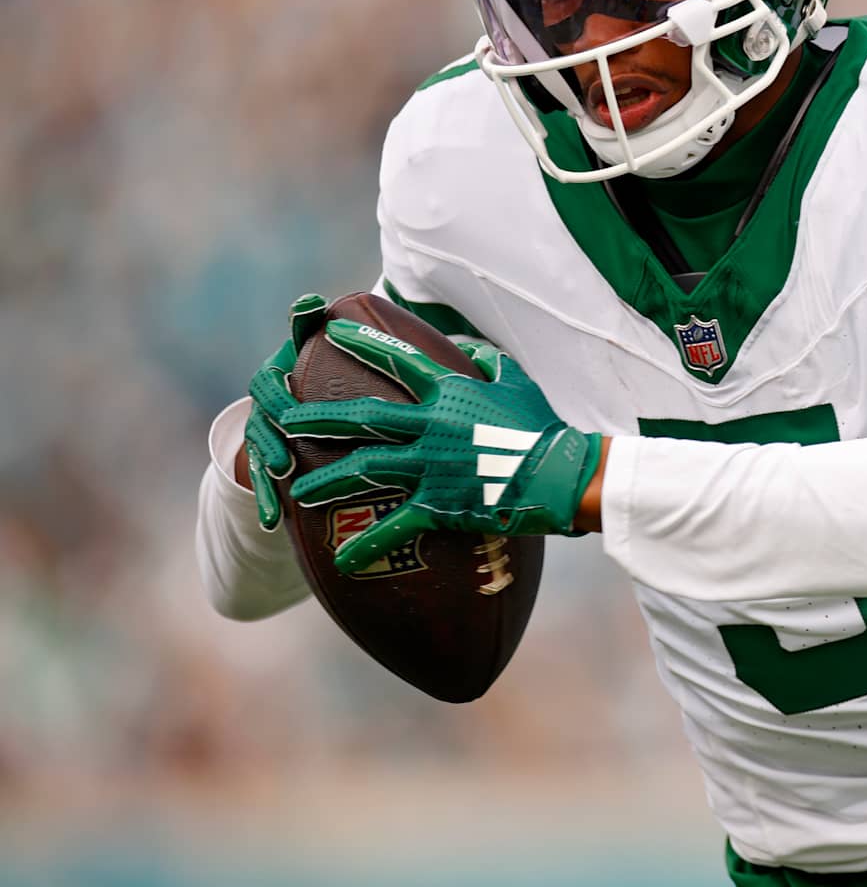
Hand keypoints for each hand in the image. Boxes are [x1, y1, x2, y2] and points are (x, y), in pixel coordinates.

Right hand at [242, 294, 329, 530]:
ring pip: (261, 458)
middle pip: (261, 426)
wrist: (306, 399)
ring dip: (267, 477)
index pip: (265, 383)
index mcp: (276, 379)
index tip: (286, 401)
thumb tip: (311, 300)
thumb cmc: (319, 365)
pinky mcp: (272, 464)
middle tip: (286, 459)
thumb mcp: (312, 344)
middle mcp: (265, 409)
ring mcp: (267, 438)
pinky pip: (266, 485)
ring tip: (280, 493)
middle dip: (270, 442)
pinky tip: (272, 522)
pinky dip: (266, 502)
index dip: (275, 394)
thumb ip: (308, 324)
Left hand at [276, 322, 601, 574]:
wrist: (560, 474)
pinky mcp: (438, 504)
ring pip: (365, 469)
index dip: (361, 343)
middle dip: (318, 417)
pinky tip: (342, 557)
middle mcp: (430, 425)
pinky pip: (395, 525)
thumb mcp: (516, 380)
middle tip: (284, 417)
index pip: (396, 360)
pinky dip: (367, 543)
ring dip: (327, 479)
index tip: (329, 331)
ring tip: (298, 490)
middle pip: (362, 417)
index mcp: (448, 392)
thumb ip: (483, 359)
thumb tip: (460, 347)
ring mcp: (431, 466)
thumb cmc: (542, 425)